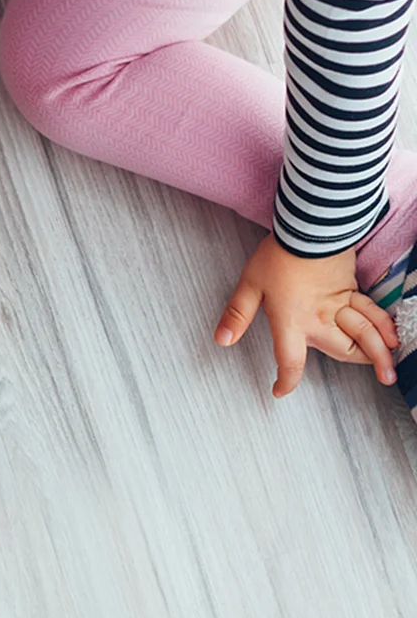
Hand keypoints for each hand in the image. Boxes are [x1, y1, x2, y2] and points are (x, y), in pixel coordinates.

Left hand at [215, 235, 396, 396]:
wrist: (310, 228)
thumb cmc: (279, 255)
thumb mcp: (249, 286)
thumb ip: (237, 315)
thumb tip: (222, 339)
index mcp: (292, 323)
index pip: (290, 362)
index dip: (287, 380)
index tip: (281, 390)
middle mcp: (321, 319)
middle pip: (346, 349)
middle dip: (364, 365)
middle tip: (383, 380)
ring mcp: (340, 304)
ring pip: (367, 333)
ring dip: (382, 352)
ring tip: (392, 369)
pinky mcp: (352, 288)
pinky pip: (373, 311)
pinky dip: (386, 324)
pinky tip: (395, 334)